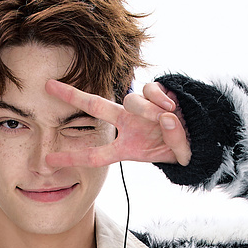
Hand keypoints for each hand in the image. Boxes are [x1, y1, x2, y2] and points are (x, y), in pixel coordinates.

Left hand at [44, 78, 191, 168]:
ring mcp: (138, 108)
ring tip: (166, 118)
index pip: (95, 154)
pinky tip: (172, 106)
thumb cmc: (182, 148)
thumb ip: (175, 141)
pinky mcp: (154, 92)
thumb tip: (168, 117)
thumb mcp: (179, 154)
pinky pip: (150, 90)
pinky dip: (160, 98)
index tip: (48, 161)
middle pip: (96, 106)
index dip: (72, 158)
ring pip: (131, 100)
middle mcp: (127, 124)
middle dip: (72, 96)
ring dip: (149, 110)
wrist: (199, 134)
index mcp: (125, 147)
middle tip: (48, 86)